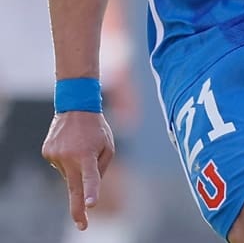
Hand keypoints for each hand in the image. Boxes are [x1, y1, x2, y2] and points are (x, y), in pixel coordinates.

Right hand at [42, 111, 114, 230]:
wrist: (75, 107)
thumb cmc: (96, 129)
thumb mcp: (108, 146)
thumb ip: (101, 168)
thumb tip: (89, 188)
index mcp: (87, 155)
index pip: (90, 177)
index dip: (91, 191)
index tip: (90, 205)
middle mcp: (69, 157)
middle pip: (73, 188)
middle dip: (78, 208)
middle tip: (82, 225)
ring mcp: (55, 156)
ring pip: (68, 174)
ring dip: (76, 168)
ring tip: (80, 148)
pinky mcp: (46, 153)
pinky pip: (60, 166)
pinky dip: (67, 161)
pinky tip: (70, 147)